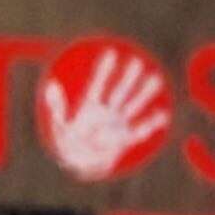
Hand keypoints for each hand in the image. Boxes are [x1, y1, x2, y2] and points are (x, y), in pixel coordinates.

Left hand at [40, 47, 168, 180]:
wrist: (80, 162)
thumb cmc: (67, 142)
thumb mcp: (59, 126)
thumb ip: (57, 106)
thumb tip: (51, 84)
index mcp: (90, 106)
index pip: (98, 84)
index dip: (104, 69)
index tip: (111, 52)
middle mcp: (106, 111)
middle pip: (119, 91)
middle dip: (128, 77)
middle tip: (137, 62)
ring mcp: (118, 124)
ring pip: (133, 105)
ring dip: (144, 94)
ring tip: (156, 79)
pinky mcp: (125, 138)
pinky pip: (141, 130)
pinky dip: (152, 123)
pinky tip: (163, 114)